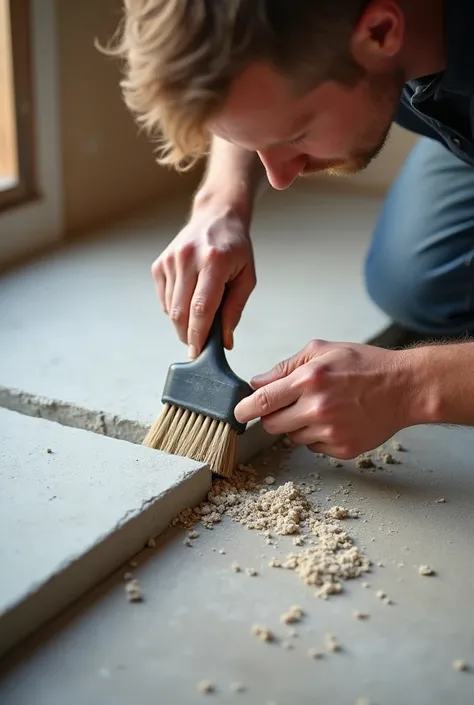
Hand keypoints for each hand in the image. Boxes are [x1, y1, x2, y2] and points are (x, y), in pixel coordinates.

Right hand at [152, 197, 255, 357]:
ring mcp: (170, 260)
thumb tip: (225, 342)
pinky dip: (175, 310)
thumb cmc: (235, 249)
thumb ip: (235, 310)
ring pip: (171, 309)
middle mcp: (188, 259)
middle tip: (198, 345)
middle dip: (188, 335)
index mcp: (214, 262)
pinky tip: (189, 301)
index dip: (198, 335)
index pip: (201, 308)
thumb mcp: (246, 277)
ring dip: (183, 324)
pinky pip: (164, 299)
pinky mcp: (159, 264)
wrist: (216, 216)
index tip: (198, 353)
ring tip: (199, 319)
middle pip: (181, 312)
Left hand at [234, 339, 414, 457]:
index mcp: (310, 380)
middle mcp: (318, 408)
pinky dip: (316, 436)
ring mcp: (331, 432)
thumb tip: (257, 383)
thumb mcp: (323, 351)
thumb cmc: (365, 365)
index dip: (244, 409)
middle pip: (271, 425)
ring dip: (296, 425)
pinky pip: (313, 447)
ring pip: (291, 437)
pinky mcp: (343, 449)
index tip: (238, 412)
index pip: (262, 401)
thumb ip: (286, 367)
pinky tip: (335, 419)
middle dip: (271, 416)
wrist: (405, 387)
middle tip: (287, 405)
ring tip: (320, 408)